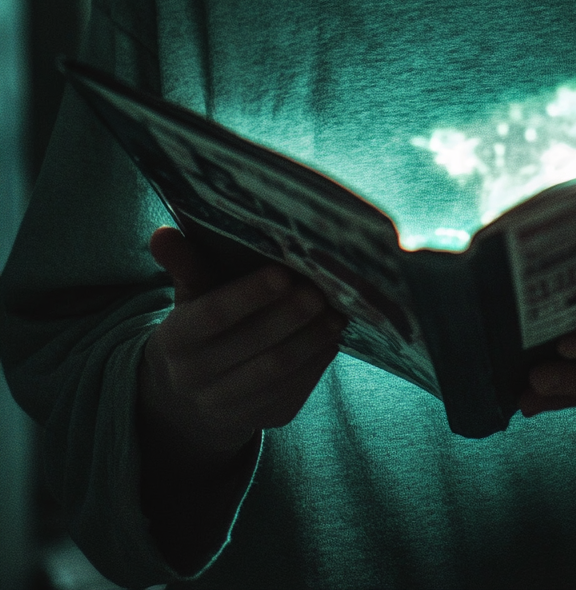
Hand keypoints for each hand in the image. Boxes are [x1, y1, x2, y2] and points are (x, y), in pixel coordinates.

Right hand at [139, 226, 345, 470]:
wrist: (193, 394)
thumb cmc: (200, 323)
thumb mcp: (189, 295)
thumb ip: (184, 264)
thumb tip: (162, 234)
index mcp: (175, 340)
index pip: (212, 316)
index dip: (248, 296)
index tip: (283, 273)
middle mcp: (195, 379)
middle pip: (251, 345)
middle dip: (289, 316)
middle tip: (320, 290)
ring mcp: (228, 406)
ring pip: (275, 372)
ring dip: (310, 340)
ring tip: (335, 312)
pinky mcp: (263, 419)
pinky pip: (293, 392)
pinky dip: (316, 363)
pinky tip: (332, 337)